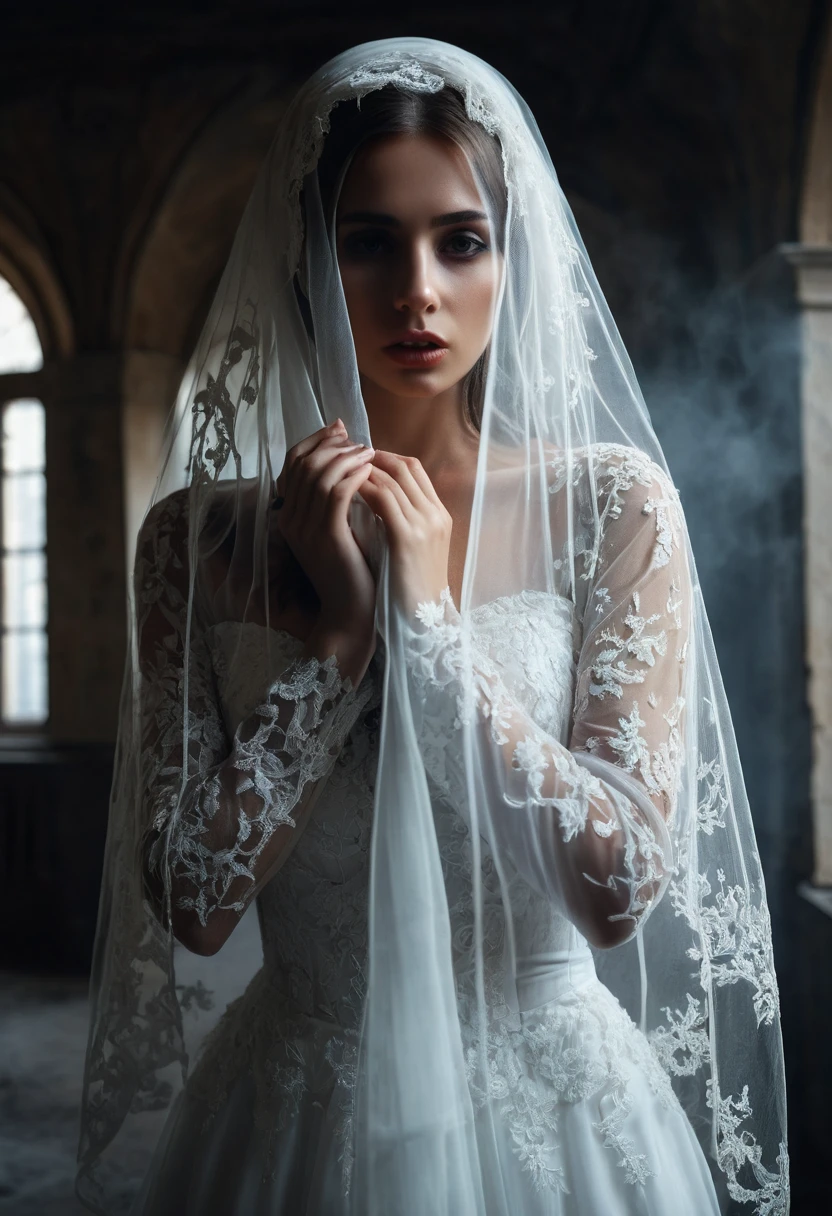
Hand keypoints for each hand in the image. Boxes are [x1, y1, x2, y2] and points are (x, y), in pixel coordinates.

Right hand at [274, 419, 376, 646]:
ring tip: (369, 452)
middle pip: (303, 463)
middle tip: (358, 440)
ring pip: (319, 475)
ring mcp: (306, 529)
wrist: (351, 613)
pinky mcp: (327, 538)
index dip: (316, 440)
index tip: (341, 429)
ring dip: (346, 457)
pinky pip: (336, 495)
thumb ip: (334, 498)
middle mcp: (291, 520)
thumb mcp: (337, 528)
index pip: (292, 462)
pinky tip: (371, 471)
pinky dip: (353, 476)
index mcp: (289, 515)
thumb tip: (348, 458)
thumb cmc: (351, 569)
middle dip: (332, 444)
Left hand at [356, 450, 451, 615]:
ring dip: (363, 469)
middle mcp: (435, 514)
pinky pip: (382, 498)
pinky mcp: (407, 536)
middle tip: (344, 458)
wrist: (420, 621)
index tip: (360, 459)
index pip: (414, 469)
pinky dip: (362, 487)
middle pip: (404, 466)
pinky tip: (343, 490)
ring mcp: (424, 523)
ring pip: (392, 478)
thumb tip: (376, 502)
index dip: (386, 458)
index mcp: (439, 515)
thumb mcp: (414, 549)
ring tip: (339, 470)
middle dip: (372, 457)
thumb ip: (403, 522)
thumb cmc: (410, 588)